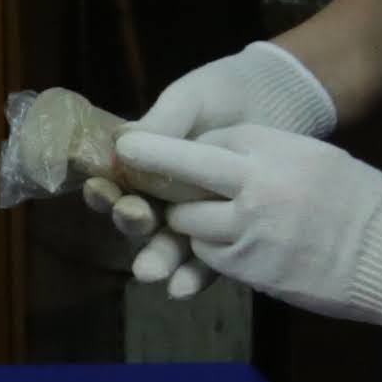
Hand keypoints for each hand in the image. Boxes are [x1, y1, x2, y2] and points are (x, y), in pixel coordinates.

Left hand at [107, 125, 381, 336]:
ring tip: (199, 220)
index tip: (152, 151)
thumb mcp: (315, 158)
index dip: (182, 149)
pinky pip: (210, 256)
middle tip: (132, 165)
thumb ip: (267, 153)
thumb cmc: (360, 201)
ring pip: (189, 222)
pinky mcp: (251, 270)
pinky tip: (228, 246)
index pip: (208, 141)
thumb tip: (216, 152)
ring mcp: (251, 230)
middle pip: (184, 171)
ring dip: (187, 223)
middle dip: (155, 171)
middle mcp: (257, 185)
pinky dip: (209, 251)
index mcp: (275, 149)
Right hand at [124, 41, 339, 289]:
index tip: (101, 191)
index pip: (117, 182)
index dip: (105, 191)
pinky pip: (208, 260)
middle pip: (139, 218)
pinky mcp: (227, 233)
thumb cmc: (225, 92)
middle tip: (137, 220)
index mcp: (148, 161)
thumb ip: (163, 121)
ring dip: (157, 259)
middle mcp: (166, 194)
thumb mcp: (192, 99)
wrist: (280, 99)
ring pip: (170, 244)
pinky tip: (182, 288)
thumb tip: (124, 142)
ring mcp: (196, 216)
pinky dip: (193, 276)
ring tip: (151, 272)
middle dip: (132, 224)